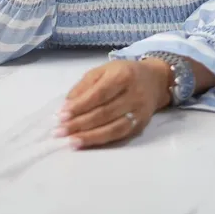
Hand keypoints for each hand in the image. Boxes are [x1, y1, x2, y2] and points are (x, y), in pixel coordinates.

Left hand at [54, 59, 170, 148]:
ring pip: (111, 128)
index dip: (80, 106)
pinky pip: (118, 135)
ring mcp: (139, 112)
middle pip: (104, 113)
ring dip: (88, 136)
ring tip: (70, 141)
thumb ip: (84, 85)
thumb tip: (66, 105)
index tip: (61, 115)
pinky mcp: (140, 125)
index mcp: (123, 75)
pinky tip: (86, 142)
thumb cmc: (124, 73)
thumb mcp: (103, 70)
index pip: (99, 94)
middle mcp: (133, 94)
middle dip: (79, 123)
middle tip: (59, 131)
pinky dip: (100, 140)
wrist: (155, 80)